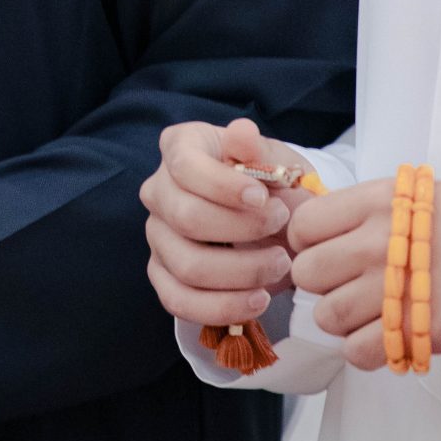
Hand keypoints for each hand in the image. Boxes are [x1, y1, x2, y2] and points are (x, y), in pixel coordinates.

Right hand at [140, 116, 311, 326]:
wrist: (273, 217)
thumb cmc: (268, 181)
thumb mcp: (273, 157)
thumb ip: (257, 150)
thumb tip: (243, 133)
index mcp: (180, 148)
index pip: (186, 166)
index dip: (223, 186)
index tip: (262, 197)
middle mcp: (159, 190)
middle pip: (186, 218)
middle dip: (242, 230)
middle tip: (282, 228)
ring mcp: (157, 235)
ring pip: (187, 266)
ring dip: (241, 273)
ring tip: (280, 265)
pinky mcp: (163, 275)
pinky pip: (180, 301)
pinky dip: (222, 307)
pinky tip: (257, 300)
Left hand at [289, 174, 440, 370]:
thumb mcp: (417, 197)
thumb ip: (367, 212)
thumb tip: (320, 231)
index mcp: (379, 202)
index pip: (304, 226)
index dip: (308, 242)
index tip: (325, 248)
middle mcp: (379, 243)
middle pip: (308, 273)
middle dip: (321, 283)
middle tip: (347, 283)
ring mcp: (395, 290)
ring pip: (328, 316)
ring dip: (342, 319)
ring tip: (369, 310)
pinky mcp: (414, 332)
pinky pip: (356, 351)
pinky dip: (365, 349)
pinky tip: (385, 334)